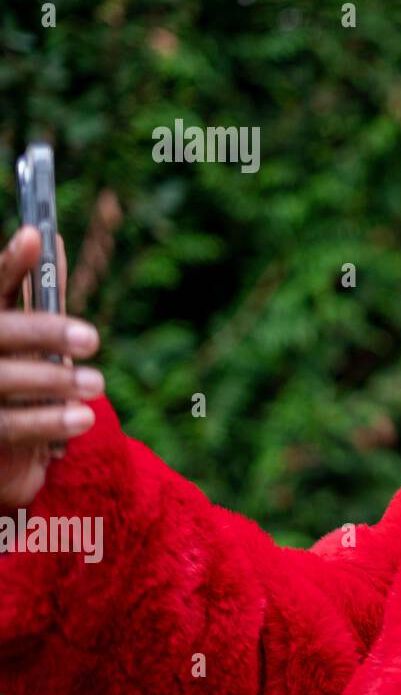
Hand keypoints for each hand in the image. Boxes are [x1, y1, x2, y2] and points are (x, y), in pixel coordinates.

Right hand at [0, 226, 102, 508]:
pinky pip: (8, 426)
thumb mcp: (34, 340)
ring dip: (53, 378)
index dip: (10, 264)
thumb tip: (52, 239)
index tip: (35, 236)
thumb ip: (41, 297)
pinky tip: (83, 418)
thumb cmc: (21, 382)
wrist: (6, 458)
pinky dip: (49, 420)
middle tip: (92, 339)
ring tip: (96, 383)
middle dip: (44, 330)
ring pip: (2, 378)